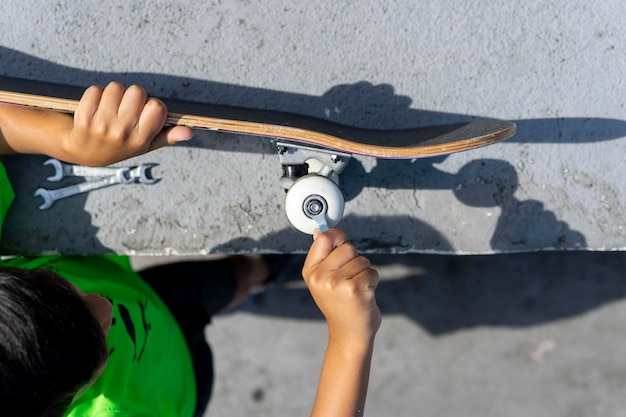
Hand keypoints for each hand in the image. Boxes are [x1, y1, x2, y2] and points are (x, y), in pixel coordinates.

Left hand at [63, 82, 192, 165]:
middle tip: (126, 110)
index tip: (144, 114)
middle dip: (133, 96)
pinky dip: (97, 95)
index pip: (157, 107)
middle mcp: (122, 133)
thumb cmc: (120, 145)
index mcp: (141, 139)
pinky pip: (96, 90)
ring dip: (114, 94)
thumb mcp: (146, 145)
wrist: (84, 153)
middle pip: (137, 92)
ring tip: (110, 109)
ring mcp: (102, 125)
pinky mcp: (84, 117)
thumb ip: (168, 136)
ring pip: (116, 88)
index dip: (152, 105)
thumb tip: (190, 132)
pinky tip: (96, 108)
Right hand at [302, 229, 380, 344]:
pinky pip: (372, 272)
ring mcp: (337, 284)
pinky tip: (364, 294)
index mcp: (310, 271)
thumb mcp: (323, 279)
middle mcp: (321, 277)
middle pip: (348, 247)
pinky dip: (372, 281)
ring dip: (364, 272)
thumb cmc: (338, 304)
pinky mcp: (356, 290)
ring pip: (362, 260)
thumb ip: (323, 255)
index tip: (342, 240)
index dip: (338, 235)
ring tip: (355, 288)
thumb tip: (319, 231)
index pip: (324, 238)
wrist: (348, 333)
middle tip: (349, 277)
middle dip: (354, 258)